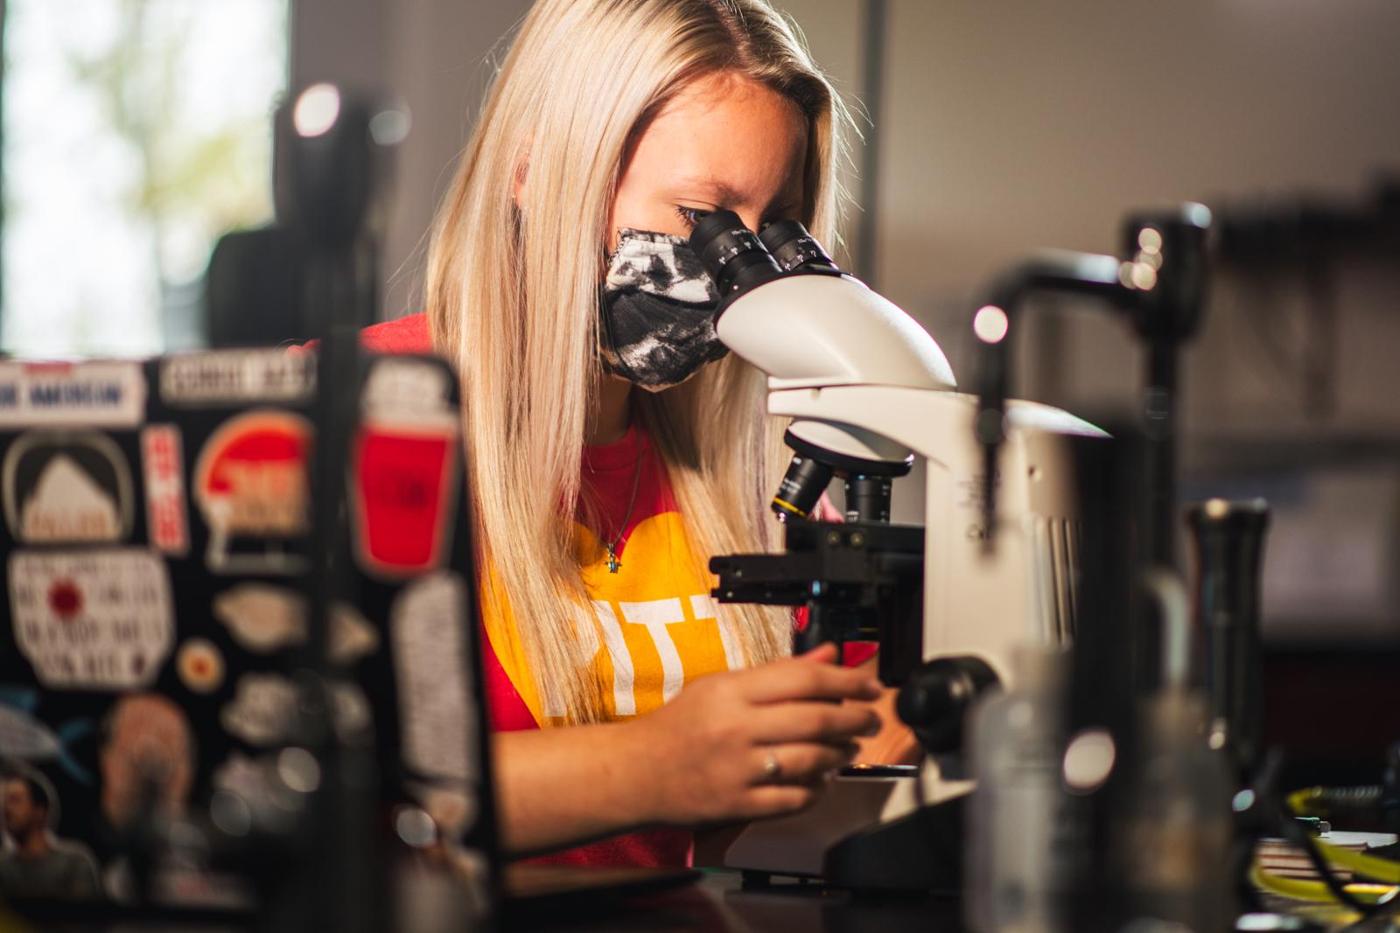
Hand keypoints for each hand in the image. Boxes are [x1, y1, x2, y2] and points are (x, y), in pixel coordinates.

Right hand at [626, 643, 882, 825]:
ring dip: (840, 754)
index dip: (846, 680)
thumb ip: (779, 672)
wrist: (636, 771)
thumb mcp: (723, 685)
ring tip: (849, 747)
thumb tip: (828, 654)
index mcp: (732, 691)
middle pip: (815, 719)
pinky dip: (816, 789)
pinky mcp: (738, 804)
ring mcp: (738, 769)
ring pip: (811, 760)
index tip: (870, 686)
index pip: (803, 678)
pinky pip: (793, 798)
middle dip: (855, 718)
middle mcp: (736, 728)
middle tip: (872, 718)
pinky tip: (822, 779)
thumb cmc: (680, 725)